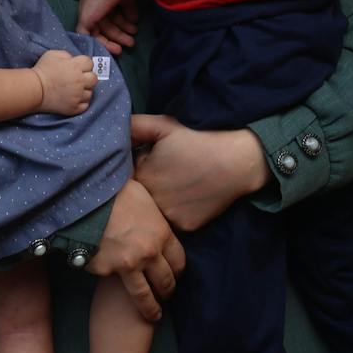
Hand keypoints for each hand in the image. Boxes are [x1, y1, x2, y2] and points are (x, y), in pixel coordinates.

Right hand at [34, 50, 95, 115]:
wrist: (33, 90)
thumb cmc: (42, 70)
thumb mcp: (52, 54)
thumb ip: (67, 54)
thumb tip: (74, 59)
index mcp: (75, 66)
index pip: (90, 63)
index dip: (84, 65)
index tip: (77, 67)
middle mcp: (79, 81)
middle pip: (94, 78)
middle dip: (87, 77)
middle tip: (78, 79)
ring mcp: (78, 95)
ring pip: (90, 92)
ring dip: (84, 90)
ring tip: (73, 90)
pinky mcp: (74, 107)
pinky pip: (85, 105)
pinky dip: (81, 102)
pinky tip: (73, 98)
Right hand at [76, 0, 133, 51]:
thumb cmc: (96, 1)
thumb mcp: (85, 19)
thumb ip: (84, 32)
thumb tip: (89, 44)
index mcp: (89, 15)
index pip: (97, 33)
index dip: (106, 43)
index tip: (117, 50)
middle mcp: (99, 10)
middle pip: (109, 28)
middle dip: (120, 37)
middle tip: (131, 44)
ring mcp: (111, 3)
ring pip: (119, 20)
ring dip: (126, 29)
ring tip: (134, 33)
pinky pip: (127, 10)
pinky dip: (130, 17)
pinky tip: (135, 22)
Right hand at [87, 179, 184, 321]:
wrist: (86, 197)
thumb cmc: (117, 191)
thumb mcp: (147, 200)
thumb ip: (155, 219)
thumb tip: (156, 224)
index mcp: (162, 234)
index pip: (179, 261)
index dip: (178, 270)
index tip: (175, 274)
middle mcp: (149, 254)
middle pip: (166, 281)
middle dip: (168, 290)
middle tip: (167, 295)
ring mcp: (126, 265)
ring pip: (144, 296)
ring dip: (151, 308)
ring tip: (154, 316)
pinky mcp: (104, 271)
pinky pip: (111, 279)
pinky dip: (112, 282)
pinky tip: (113, 284)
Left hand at [129, 114, 267, 232]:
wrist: (236, 161)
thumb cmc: (198, 140)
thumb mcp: (165, 125)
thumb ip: (135, 126)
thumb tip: (116, 131)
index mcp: (142, 176)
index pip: (130, 178)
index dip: (142, 168)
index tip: (157, 161)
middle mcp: (151, 202)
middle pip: (142, 197)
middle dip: (150, 185)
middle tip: (171, 173)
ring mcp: (168, 217)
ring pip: (156, 211)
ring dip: (162, 201)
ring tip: (182, 184)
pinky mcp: (186, 227)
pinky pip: (174, 222)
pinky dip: (179, 212)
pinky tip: (190, 197)